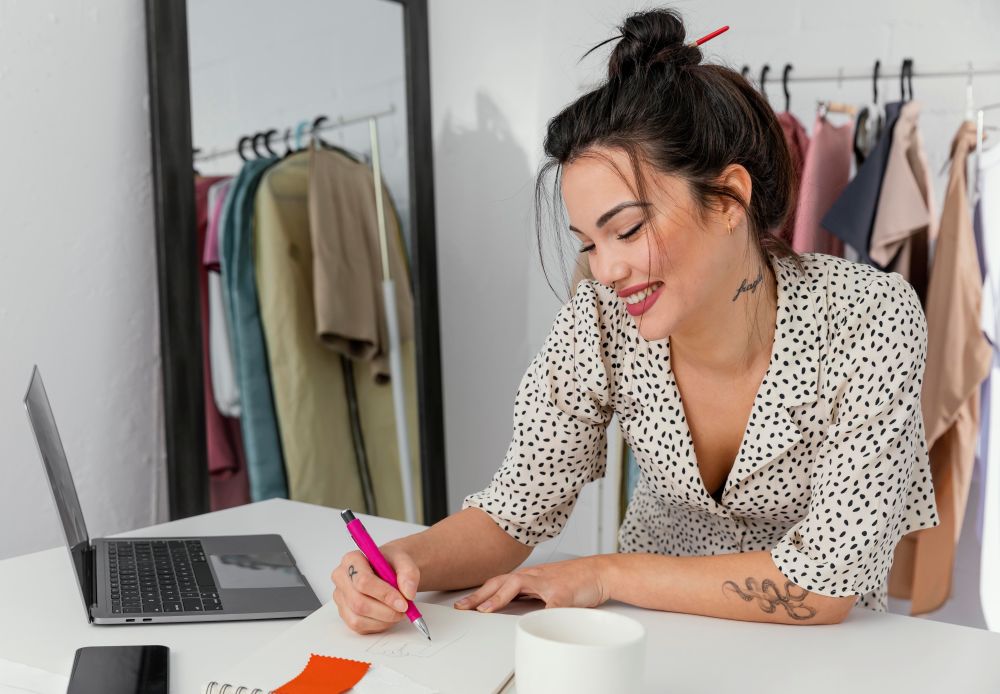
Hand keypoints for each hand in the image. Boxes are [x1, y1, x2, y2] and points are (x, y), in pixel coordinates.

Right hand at [331, 545, 420, 633]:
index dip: (384, 594)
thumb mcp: (404, 561)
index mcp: (351, 560)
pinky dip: (378, 625)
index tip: (403, 602)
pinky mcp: (345, 614)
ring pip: (358, 618)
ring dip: (383, 620)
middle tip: (404, 609)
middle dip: (386, 611)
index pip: (363, 581)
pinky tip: (388, 616)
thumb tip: (408, 593)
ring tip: (398, 611)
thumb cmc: (391, 563)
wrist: (389, 570)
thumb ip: (408, 573)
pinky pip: (359, 627)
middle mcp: (341, 578)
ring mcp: (341, 598)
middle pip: (358, 602)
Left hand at [454, 556, 611, 612]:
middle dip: (480, 595)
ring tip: (486, 610)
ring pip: (519, 584)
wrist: (600, 571)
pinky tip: (532, 621)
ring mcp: (549, 583)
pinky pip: (551, 605)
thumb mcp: (546, 587)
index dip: (479, 593)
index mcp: (529, 577)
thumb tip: (509, 607)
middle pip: (502, 581)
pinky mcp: (565, 594)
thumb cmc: (574, 580)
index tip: (462, 604)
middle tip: (463, 607)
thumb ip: (528, 595)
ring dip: (500, 597)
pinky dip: (540, 612)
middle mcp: (536, 577)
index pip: (498, 582)